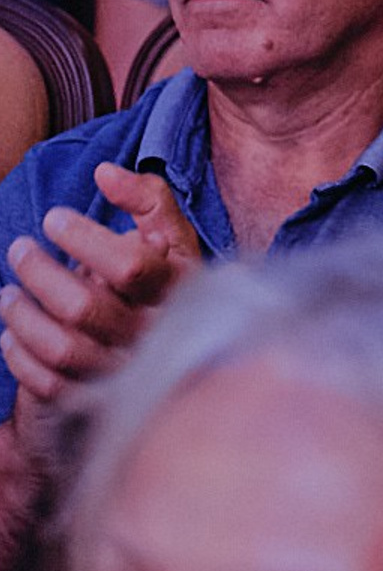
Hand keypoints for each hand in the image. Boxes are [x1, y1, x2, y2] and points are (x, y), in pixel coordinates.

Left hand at [1, 166, 200, 429]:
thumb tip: (105, 173)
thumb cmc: (165, 278)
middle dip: (40, 273)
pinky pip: (48, 382)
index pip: (128, 265)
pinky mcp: (98, 397)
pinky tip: (12, 333)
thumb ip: (148, 197)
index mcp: (178, 288)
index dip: (84, 239)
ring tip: (7, 292)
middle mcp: (154, 333)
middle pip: (83, 307)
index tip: (53, 218)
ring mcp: (125, 369)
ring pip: (60, 348)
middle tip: (19, 248)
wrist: (176, 347)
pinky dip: (21, 356)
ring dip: (22, 317)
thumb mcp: (172, 234)